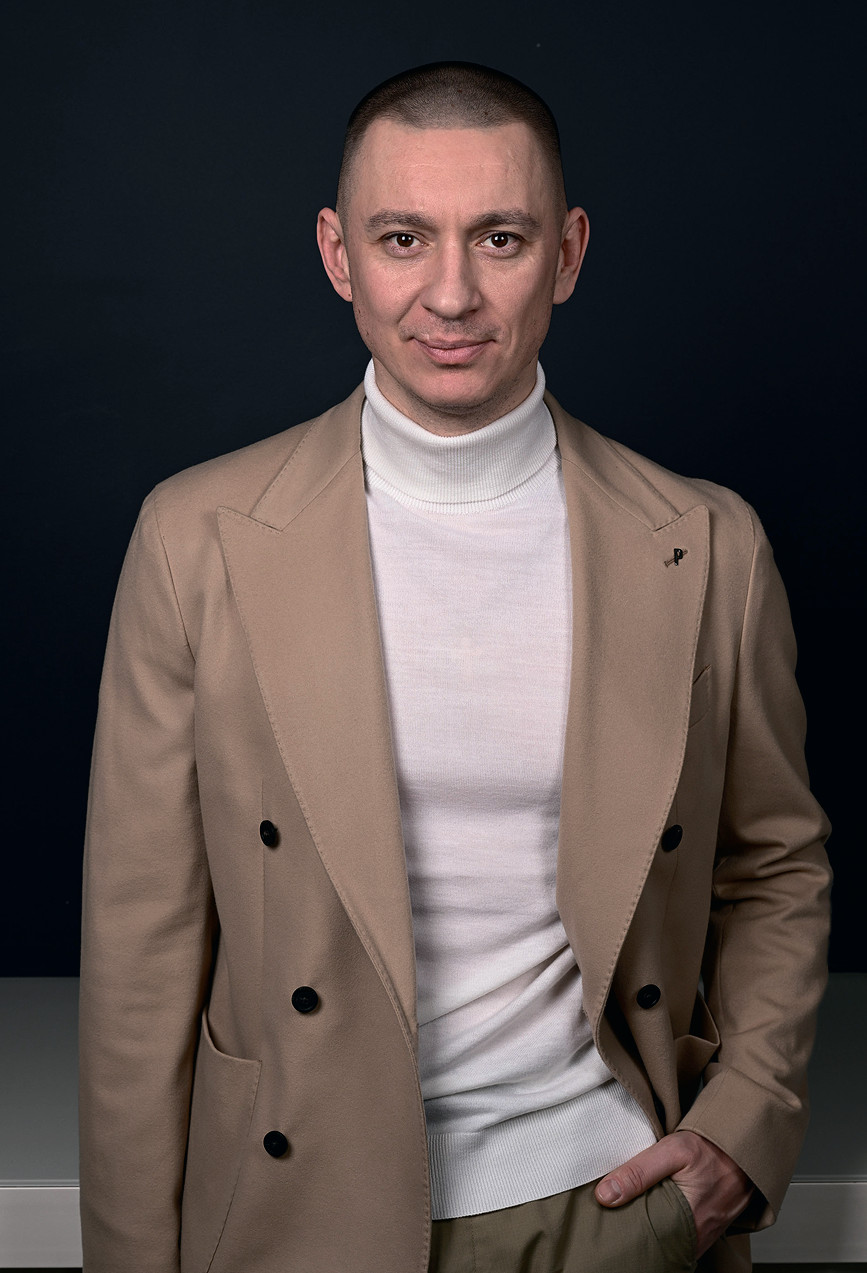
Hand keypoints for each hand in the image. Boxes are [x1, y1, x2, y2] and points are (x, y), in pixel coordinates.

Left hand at [594, 1130, 754, 1256]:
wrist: (744, 1144)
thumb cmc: (712, 1148)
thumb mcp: (673, 1151)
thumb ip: (638, 1172)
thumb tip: (605, 1194)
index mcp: (688, 1222)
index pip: (648, 1242)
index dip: (628, 1234)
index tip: (609, 1222)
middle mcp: (699, 1235)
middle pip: (659, 1243)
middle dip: (639, 1233)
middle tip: (617, 1218)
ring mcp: (706, 1234)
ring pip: (672, 1240)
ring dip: (655, 1229)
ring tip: (633, 1214)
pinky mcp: (710, 1227)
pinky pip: (685, 1235)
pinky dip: (670, 1226)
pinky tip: (657, 1211)